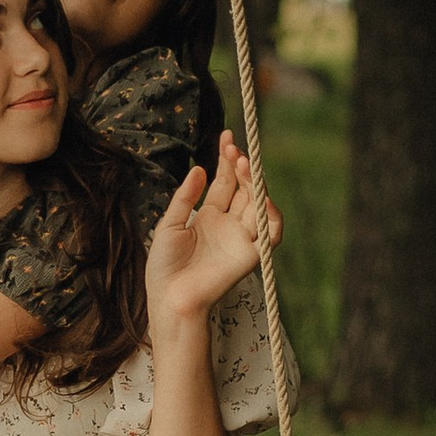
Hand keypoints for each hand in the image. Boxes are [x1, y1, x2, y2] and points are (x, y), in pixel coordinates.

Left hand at [145, 134, 280, 336]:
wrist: (168, 299)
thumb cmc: (165, 268)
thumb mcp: (169, 225)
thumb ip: (185, 197)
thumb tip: (199, 168)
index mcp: (210, 218)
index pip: (225, 182)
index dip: (227, 160)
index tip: (226, 136)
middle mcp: (230, 226)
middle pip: (244, 189)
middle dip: (241, 166)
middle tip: (233, 148)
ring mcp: (242, 239)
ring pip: (259, 204)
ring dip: (255, 183)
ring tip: (243, 163)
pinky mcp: (251, 256)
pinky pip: (270, 233)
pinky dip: (271, 214)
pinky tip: (262, 195)